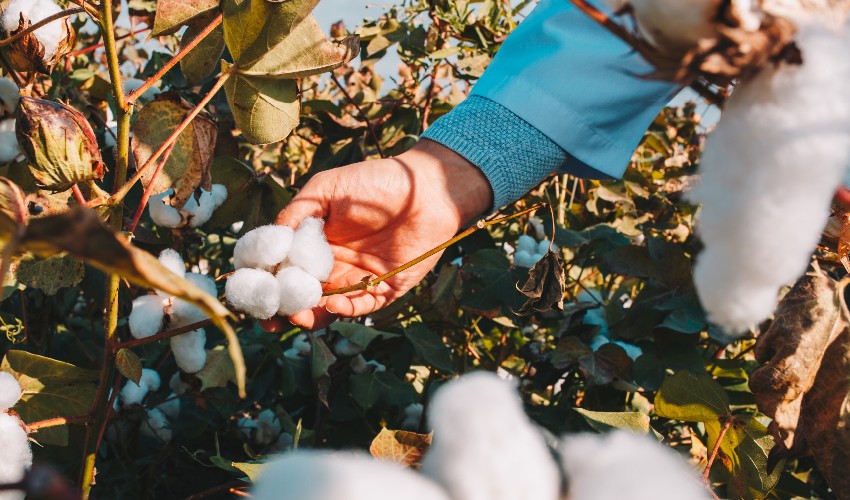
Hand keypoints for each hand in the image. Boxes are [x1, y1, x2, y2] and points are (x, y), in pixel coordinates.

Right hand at [261, 139, 492, 330]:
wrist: (425, 189)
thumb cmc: (376, 183)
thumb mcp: (326, 190)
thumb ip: (297, 212)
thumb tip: (271, 241)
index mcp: (316, 243)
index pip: (284, 269)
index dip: (266, 282)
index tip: (250, 290)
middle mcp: (334, 265)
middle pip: (301, 295)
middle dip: (283, 309)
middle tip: (268, 318)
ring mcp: (358, 279)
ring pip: (327, 308)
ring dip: (310, 316)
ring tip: (297, 316)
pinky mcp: (385, 289)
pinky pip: (361, 307)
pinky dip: (345, 310)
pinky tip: (332, 304)